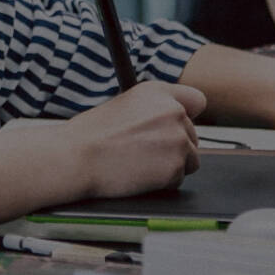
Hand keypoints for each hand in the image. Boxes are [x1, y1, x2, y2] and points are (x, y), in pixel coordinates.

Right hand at [61, 82, 207, 197]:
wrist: (77, 157)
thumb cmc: (91, 135)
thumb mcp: (125, 105)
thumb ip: (154, 110)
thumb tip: (174, 123)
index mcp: (159, 92)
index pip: (197, 101)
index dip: (187, 117)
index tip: (177, 127)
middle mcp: (173, 112)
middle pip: (193, 136)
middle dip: (174, 147)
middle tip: (143, 152)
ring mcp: (177, 140)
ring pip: (190, 159)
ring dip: (170, 165)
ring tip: (139, 163)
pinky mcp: (175, 167)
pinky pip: (178, 179)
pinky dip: (162, 182)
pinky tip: (138, 174)